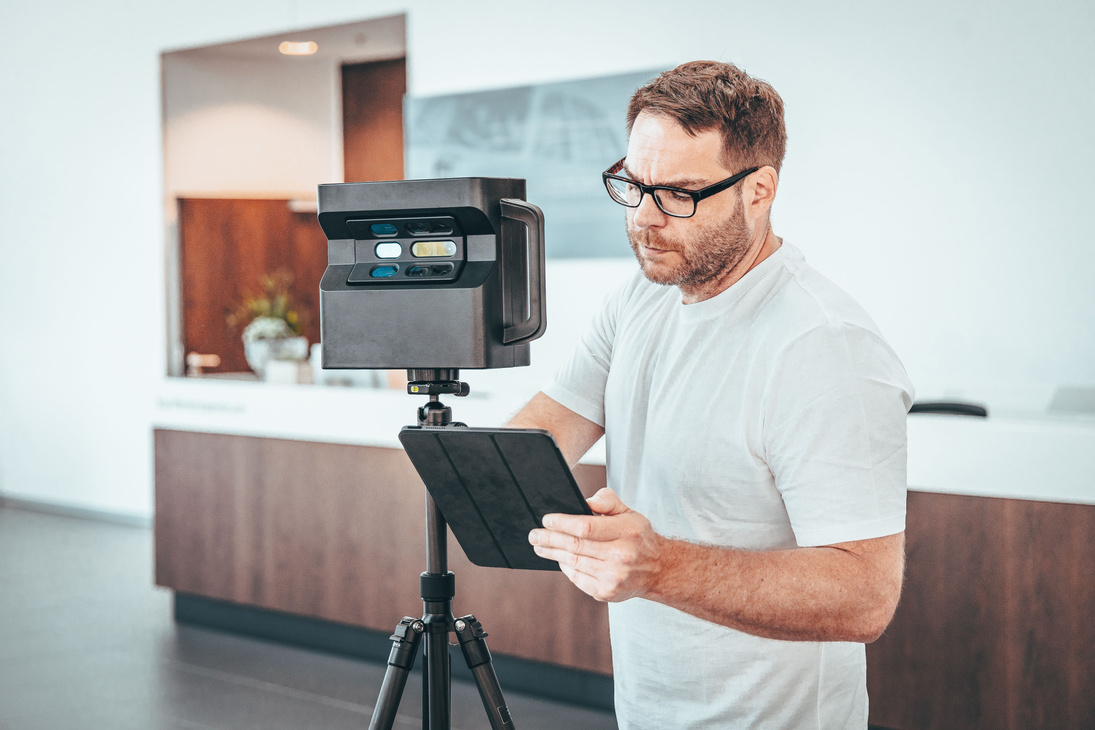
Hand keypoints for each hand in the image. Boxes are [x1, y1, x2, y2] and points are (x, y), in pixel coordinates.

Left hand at [528, 488, 663, 601]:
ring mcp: (614, 577)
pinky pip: (578, 579)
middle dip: (550, 539)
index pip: (585, 527)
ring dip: (553, 553)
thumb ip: (607, 501)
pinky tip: (559, 559)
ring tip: (540, 546)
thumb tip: (585, 501)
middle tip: (534, 534)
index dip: (562, 523)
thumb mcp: (629, 512)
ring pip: (574, 563)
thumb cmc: (639, 537)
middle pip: (575, 546)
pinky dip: (566, 568)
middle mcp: (621, 556)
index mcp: (627, 532)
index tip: (547, 520)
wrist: (659, 570)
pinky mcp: (607, 592)